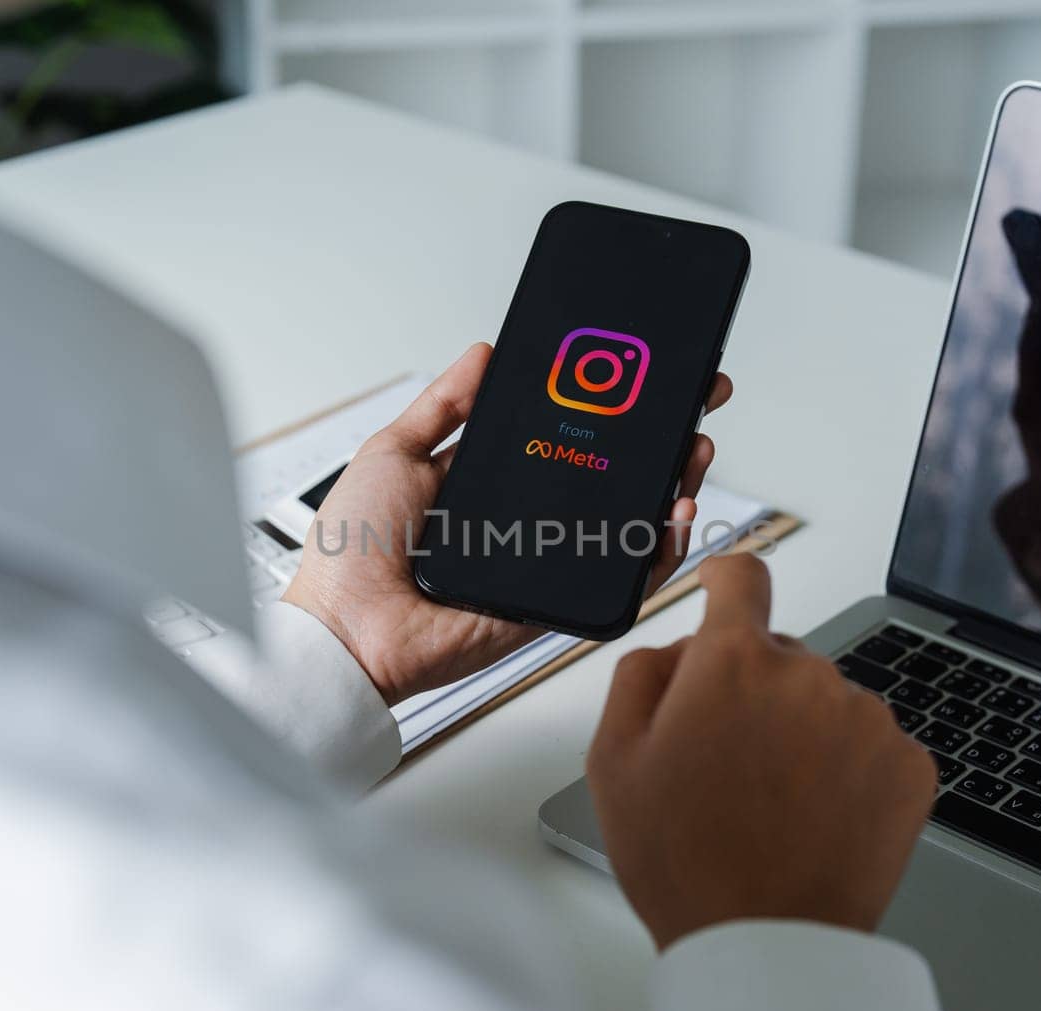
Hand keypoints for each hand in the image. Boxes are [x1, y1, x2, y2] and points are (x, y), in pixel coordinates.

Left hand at [282, 342, 732, 706]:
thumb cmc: (353, 550)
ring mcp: (546, 563)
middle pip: (609, 478)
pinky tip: (672, 514)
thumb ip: (444, 405)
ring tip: (692, 451)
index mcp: (487, 485)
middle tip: (693, 406)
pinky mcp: (557, 603)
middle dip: (658, 442)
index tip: (645, 377)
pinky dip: (659, 550)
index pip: (564, 439)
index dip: (608, 410)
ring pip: (627, 524)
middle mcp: (523, 523)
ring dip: (672, 487)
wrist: (347, 627)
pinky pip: (620, 577)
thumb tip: (483, 353)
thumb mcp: (393, 452)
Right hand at [586, 554, 935, 949]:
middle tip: (726, 762)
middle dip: (753, 690)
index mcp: (732, 663)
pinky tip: (815, 817)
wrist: (767, 945)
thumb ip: (638, 677)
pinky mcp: (909, 765)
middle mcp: (808, 675)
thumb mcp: (613, 761)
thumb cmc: (684, 861)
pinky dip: (846, 770)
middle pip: (779, 655)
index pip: (743, 577)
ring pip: (826, 702)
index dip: (727, 580)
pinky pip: (870, 744)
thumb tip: (673, 649)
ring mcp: (867, 719)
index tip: (724, 588)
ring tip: (772, 804)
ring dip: (802, 732)